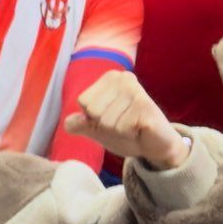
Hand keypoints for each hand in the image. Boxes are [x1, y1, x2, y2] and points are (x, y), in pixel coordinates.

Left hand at [64, 70, 188, 168]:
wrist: (155, 146)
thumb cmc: (127, 132)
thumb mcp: (97, 129)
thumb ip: (81, 124)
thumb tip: (68, 123)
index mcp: (110, 78)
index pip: (84, 102)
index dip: (94, 118)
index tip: (112, 118)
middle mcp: (123, 78)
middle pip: (93, 111)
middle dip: (106, 126)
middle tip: (124, 124)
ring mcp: (135, 90)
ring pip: (107, 121)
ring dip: (119, 131)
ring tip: (133, 127)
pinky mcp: (145, 106)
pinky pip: (121, 127)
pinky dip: (129, 134)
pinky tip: (140, 129)